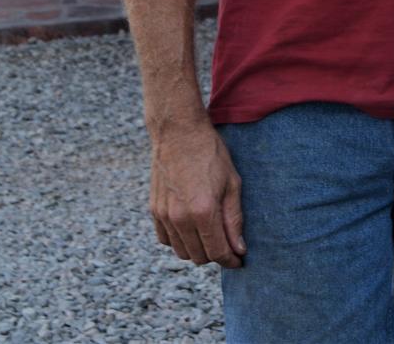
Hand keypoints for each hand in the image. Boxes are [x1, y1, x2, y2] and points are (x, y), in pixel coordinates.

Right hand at [149, 120, 244, 267]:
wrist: (179, 133)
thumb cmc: (211, 154)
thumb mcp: (232, 183)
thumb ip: (235, 219)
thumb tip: (239, 249)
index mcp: (203, 211)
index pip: (218, 252)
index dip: (231, 260)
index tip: (239, 260)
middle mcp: (180, 219)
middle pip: (200, 257)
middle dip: (216, 255)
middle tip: (228, 244)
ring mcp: (164, 216)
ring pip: (182, 252)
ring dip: (198, 250)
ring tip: (212, 235)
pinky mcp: (154, 211)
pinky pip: (166, 241)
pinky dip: (180, 241)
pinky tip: (192, 228)